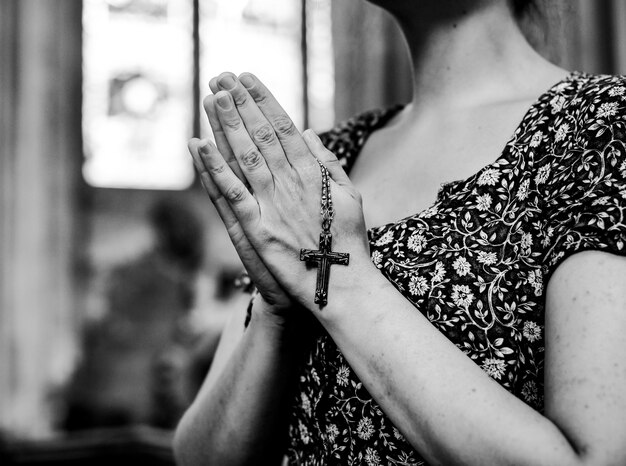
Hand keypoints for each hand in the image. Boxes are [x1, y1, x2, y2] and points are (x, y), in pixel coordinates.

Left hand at [196, 72, 370, 309]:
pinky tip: (200, 145)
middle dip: (241, 103)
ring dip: (227, 124)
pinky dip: (215, 168)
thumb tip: (308, 132)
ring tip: (212, 95)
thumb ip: (328, 162)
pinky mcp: (257, 228)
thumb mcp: (349, 196)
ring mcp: (272, 204)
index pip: (284, 127)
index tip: (249, 79)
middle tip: (222, 77)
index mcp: (313, 173)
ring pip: (246, 155)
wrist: (339, 283)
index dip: (264, 100)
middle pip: (262, 134)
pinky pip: (232, 194)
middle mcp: (291, 182)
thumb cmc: (346, 241)